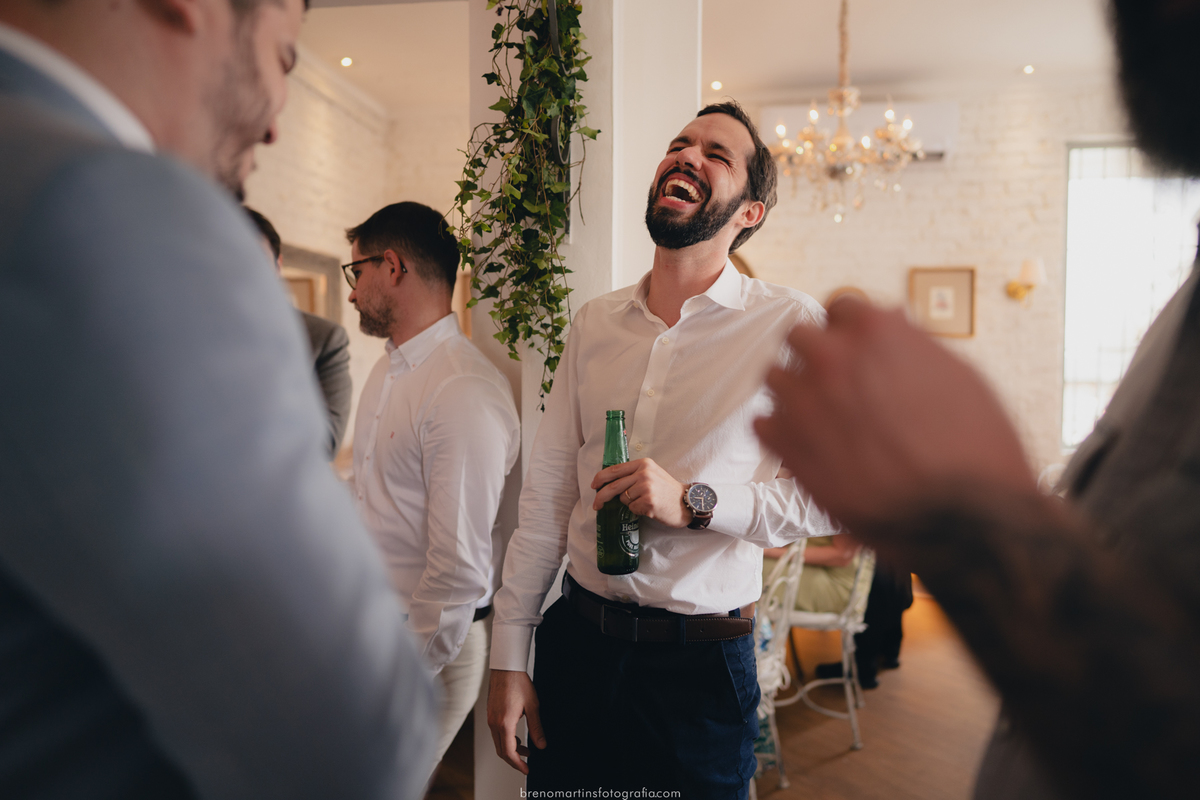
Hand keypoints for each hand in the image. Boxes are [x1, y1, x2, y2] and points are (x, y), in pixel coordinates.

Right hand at [486, 669, 545, 774]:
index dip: (518, 764)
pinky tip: (517, 737)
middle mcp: (494, 723)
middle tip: (526, 765)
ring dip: (511, 749)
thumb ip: (537, 728)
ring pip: (498, 743)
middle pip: (501, 751)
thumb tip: (542, 745)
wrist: (506, 668)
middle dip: (514, 760)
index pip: (509, 752)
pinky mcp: (491, 714)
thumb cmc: (518, 683)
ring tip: (526, 750)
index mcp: (504, 723)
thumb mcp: (533, 706)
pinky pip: (496, 734)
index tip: (526, 770)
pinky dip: (506, 740)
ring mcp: (491, 719)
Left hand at [591, 458, 690, 527]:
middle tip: (596, 505)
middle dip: (601, 497)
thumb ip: (633, 474)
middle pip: (614, 486)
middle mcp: (644, 473)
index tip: (594, 486)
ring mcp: (646, 487)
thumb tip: (609, 483)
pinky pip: (632, 509)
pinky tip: (650, 508)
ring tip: (645, 501)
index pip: (615, 470)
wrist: (686, 502)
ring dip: (630, 503)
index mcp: (643, 463)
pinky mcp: (649, 502)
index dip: (600, 478)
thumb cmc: (666, 490)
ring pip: (623, 499)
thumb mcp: (651, 473)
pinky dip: (638, 511)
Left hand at [753, 298, 1034, 529]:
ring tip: (822, 419)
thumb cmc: (976, 447)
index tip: (857, 352)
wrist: (967, 517)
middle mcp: (831, 356)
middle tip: (836, 385)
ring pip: (775, 378)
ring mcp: (803, 400)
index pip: (839, 308)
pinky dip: (782, 432)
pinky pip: (764, 423)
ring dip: (795, 392)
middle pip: (798, 337)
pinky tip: (810, 447)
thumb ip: (909, 345)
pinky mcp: (786, 446)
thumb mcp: (956, 373)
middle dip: (816, 356)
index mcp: (875, 329)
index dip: (850, 332)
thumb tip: (890, 330)